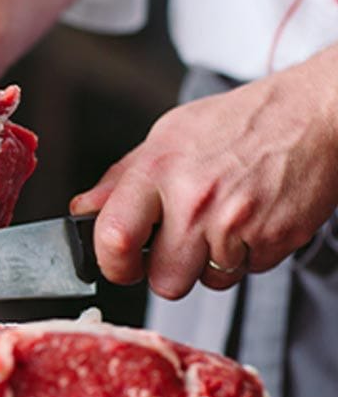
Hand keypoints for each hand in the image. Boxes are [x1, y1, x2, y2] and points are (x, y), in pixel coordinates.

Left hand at [71, 48, 337, 298]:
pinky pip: (247, 272)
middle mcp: (196, 200)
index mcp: (159, 171)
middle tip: (178, 245)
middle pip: (165, 282)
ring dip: (211, 264)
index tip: (118, 263)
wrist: (315, 114)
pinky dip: (247, 255)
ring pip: (208, 283)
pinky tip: (250, 220)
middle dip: (169, 271)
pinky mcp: (275, 240)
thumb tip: (83, 210)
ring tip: (221, 223)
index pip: (114, 238)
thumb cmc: (240, 122)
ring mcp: (237, 224)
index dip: (111, 263)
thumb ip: (121, 178)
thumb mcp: (168, 135)